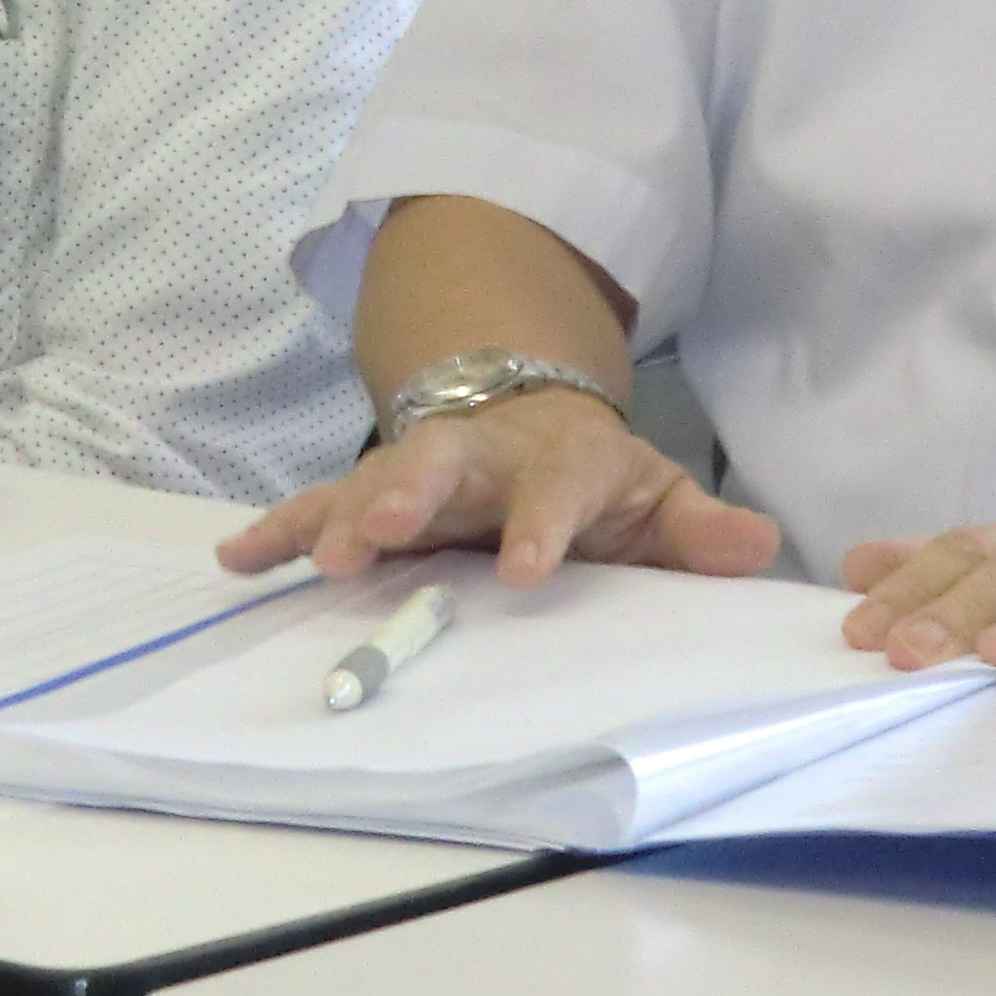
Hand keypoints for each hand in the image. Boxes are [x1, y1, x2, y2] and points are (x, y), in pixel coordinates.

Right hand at [218, 392, 783, 585]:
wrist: (529, 423)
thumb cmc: (596, 482)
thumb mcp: (655, 498)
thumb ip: (699, 528)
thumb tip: (760, 545)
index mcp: (559, 460)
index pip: (557, 485)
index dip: (543, 524)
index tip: (528, 571)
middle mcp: (480, 456)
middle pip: (443, 461)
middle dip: (409, 489)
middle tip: (381, 530)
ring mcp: (419, 471)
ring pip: (372, 481)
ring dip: (341, 515)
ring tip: (314, 557)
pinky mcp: (373, 493)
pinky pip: (317, 507)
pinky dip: (276, 530)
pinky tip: (235, 559)